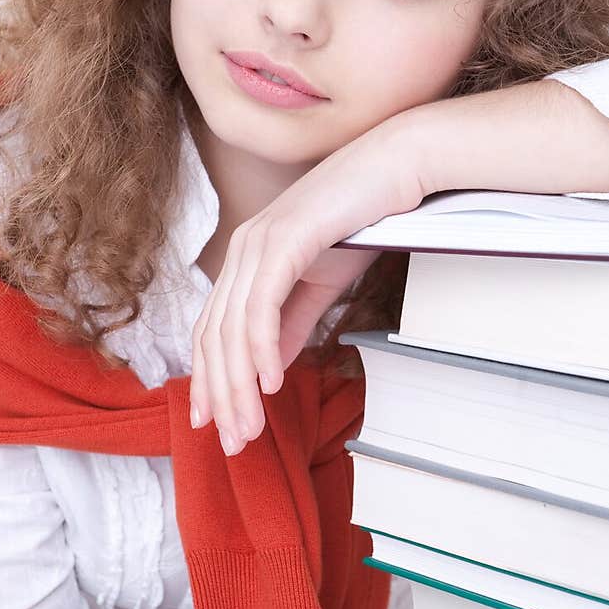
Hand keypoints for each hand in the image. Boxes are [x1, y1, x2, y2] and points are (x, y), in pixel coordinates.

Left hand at [189, 111, 426, 454]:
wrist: (398, 166)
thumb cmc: (366, 216)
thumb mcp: (322, 283)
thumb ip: (292, 323)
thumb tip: (270, 367)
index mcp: (248, 257)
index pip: (213, 330)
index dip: (209, 380)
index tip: (214, 424)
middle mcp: (243, 249)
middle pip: (215, 336)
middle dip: (220, 396)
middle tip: (235, 442)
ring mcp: (259, 242)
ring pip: (234, 329)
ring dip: (239, 386)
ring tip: (251, 426)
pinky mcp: (285, 239)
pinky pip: (263, 307)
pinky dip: (262, 349)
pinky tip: (270, 382)